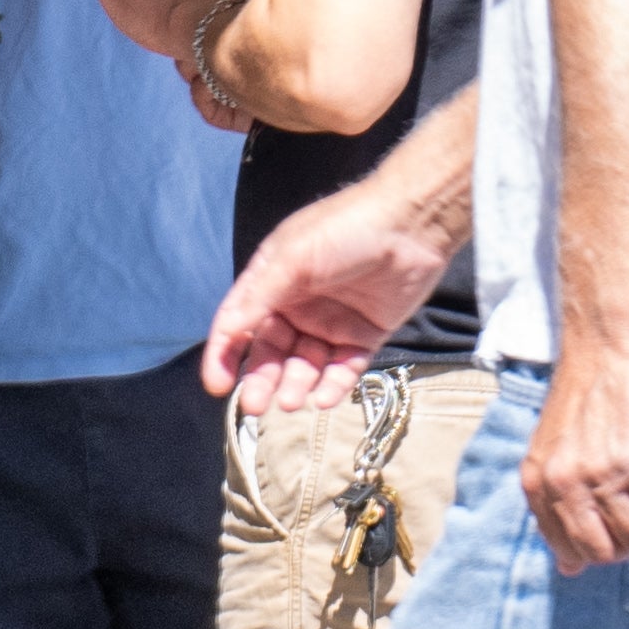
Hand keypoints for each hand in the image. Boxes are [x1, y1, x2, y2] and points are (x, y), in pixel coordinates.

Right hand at [199, 183, 448, 404]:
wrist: (412, 223)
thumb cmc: (346, 228)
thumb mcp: (292, 257)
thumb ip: (258, 296)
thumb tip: (228, 331)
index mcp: (273, 282)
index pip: (239, 325)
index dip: (224, 355)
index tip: (216, 385)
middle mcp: (298, 305)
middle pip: (271, 353)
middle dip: (261, 379)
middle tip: (254, 405)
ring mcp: (331, 323)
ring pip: (305, 366)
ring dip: (295, 386)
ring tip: (291, 402)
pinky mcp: (364, 336)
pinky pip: (343, 369)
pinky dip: (332, 386)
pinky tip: (323, 397)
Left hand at [519, 336, 628, 571]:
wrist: (607, 344)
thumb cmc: (585, 393)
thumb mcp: (553, 451)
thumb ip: (556, 506)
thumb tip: (568, 568)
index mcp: (537, 483)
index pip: (567, 549)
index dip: (598, 549)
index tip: (617, 530)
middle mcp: (564, 483)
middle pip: (603, 552)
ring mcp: (601, 473)